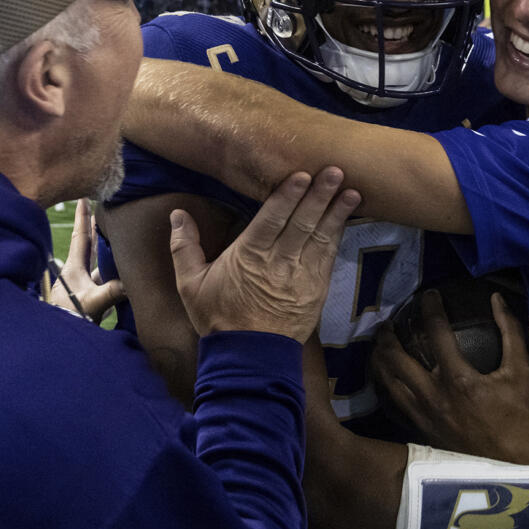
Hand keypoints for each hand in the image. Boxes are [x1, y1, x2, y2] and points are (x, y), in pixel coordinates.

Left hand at [47, 198, 123, 322]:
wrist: (57, 340)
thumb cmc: (69, 318)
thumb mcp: (91, 303)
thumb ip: (111, 292)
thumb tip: (131, 282)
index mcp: (74, 267)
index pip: (80, 236)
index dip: (82, 216)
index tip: (83, 197)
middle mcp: (78, 273)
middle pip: (90, 245)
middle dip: (96, 227)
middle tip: (103, 209)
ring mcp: (84, 285)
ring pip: (99, 262)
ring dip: (108, 251)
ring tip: (120, 236)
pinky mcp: (90, 298)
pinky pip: (106, 280)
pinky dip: (115, 274)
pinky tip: (125, 272)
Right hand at [169, 167, 358, 341]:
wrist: (249, 357)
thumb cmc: (218, 318)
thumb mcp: (190, 284)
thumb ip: (184, 246)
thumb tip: (177, 214)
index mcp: (249, 255)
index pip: (272, 219)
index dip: (289, 196)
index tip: (303, 175)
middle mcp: (279, 262)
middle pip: (302, 223)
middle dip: (320, 196)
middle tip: (335, 171)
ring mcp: (301, 276)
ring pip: (321, 237)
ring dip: (337, 213)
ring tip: (352, 191)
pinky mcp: (316, 289)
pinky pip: (329, 256)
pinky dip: (338, 236)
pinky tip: (346, 218)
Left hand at [370, 291, 528, 463]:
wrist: (512, 464)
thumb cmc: (519, 417)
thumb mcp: (522, 372)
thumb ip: (511, 332)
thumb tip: (497, 299)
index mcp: (459, 379)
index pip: (436, 332)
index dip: (430, 308)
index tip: (429, 295)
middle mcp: (434, 395)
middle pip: (396, 357)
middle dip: (388, 334)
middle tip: (389, 321)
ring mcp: (423, 414)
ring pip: (387, 380)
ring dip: (380, 357)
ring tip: (381, 343)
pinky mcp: (420, 427)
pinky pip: (393, 399)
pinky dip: (385, 381)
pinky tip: (386, 373)